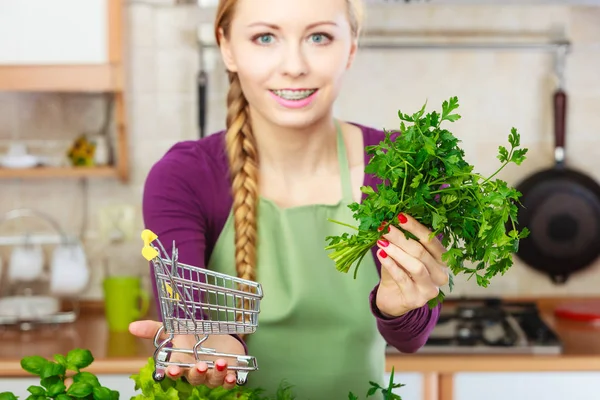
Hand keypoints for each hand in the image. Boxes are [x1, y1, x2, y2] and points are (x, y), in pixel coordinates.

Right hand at [129, 320, 243, 387]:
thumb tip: (132, 326)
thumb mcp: (175, 329)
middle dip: (197, 373)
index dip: (173, 372)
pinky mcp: (228, 374)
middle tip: (200, 366)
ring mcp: (212, 374)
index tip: (172, 370)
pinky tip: (233, 375)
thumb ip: (155, 330)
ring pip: (212, 380)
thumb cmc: (194, 336)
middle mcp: (195, 372)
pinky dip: (231, 380)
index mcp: (182, 363)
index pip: (174, 370)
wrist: (219, 337)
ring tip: (221, 363)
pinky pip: (228, 382)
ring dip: (217, 374)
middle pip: (194, 377)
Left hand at [375, 213, 449, 317]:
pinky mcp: (417, 299)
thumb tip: (390, 219)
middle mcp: (441, 274)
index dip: (415, 227)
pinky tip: (381, 254)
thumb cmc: (400, 272)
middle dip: (401, 237)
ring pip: (416, 266)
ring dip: (397, 251)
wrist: (392, 299)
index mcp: (442, 260)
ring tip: (381, 240)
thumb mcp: (402, 254)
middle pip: (421, 252)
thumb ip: (402, 240)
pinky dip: (391, 265)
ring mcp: (430, 289)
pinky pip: (403, 279)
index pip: (431, 240)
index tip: (399, 216)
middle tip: (385, 226)